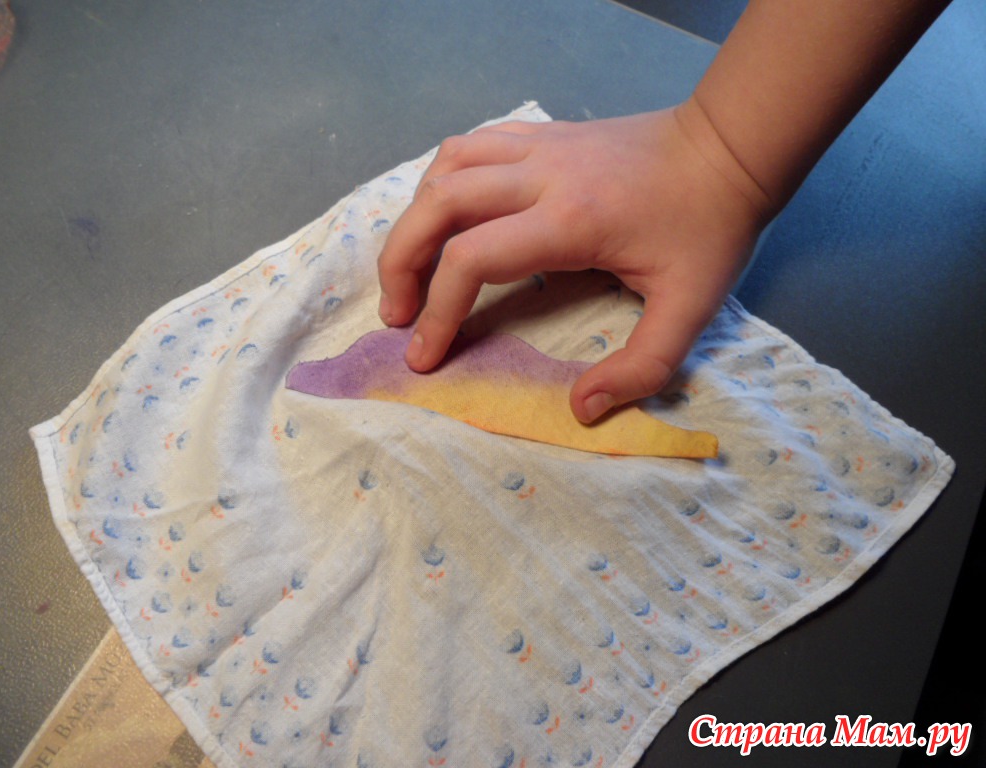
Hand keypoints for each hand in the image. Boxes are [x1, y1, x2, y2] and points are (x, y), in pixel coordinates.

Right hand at [377, 98, 771, 422]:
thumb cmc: (711, 227)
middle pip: (437, 206)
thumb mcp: (690, 308)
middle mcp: (540, 176)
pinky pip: (470, 146)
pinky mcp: (542, 135)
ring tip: (412, 268)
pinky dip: (442, 180)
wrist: (730, 145)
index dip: (438, 314)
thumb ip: (640, 368)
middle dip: (401, 264)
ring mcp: (538, 147)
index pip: (471, 260)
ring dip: (415, 219)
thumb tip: (582, 409)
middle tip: (397, 314)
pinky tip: (447, 215)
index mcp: (569, 221)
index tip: (425, 357)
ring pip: (444, 168)